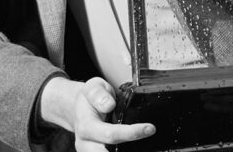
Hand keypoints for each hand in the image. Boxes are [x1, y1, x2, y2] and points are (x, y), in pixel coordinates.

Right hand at [39, 76, 155, 150]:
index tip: (150, 128)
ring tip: (146, 144)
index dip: (132, 133)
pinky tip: (137, 146)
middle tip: (152, 146)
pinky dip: (125, 150)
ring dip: (127, 151)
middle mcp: (86, 144)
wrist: (80, 109)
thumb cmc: (89, 99)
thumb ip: (98, 94)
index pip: (110, 134)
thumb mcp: (93, 87)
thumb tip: (108, 105)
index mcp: (86, 126)